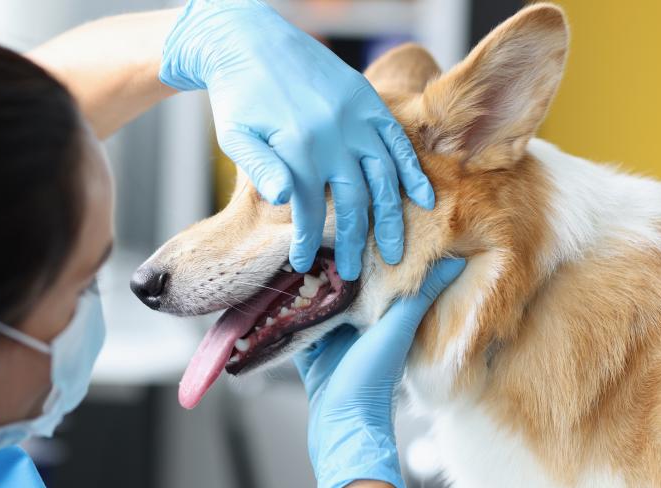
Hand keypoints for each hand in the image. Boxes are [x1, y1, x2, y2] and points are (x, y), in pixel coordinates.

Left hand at [159, 0, 434, 279]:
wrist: (250, 40)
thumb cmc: (237, 96)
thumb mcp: (236, 135)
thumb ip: (261, 168)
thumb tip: (282, 200)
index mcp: (297, 146)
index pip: (309, 210)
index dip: (307, 241)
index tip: (304, 264)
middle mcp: (333, 133)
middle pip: (354, 201)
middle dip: (354, 242)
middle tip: (356, 274)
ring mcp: (355, 116)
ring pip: (384, 177)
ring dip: (390, 217)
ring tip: (394, 252)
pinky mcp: (368, 101)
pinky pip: (398, 141)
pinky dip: (413, 171)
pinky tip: (424, 200)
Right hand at [294, 257, 465, 487]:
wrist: (341, 427)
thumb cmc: (371, 380)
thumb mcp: (397, 331)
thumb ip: (420, 296)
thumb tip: (456, 261)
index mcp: (382, 317)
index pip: (373, 275)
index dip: (363, 252)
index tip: (351, 226)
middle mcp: (357, 326)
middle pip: (340, 287)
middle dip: (328, 266)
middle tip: (312, 236)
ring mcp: (330, 340)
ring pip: (314, 302)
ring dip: (304, 286)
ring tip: (290, 256)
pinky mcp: (308, 353)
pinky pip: (293, 325)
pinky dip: (285, 312)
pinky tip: (274, 292)